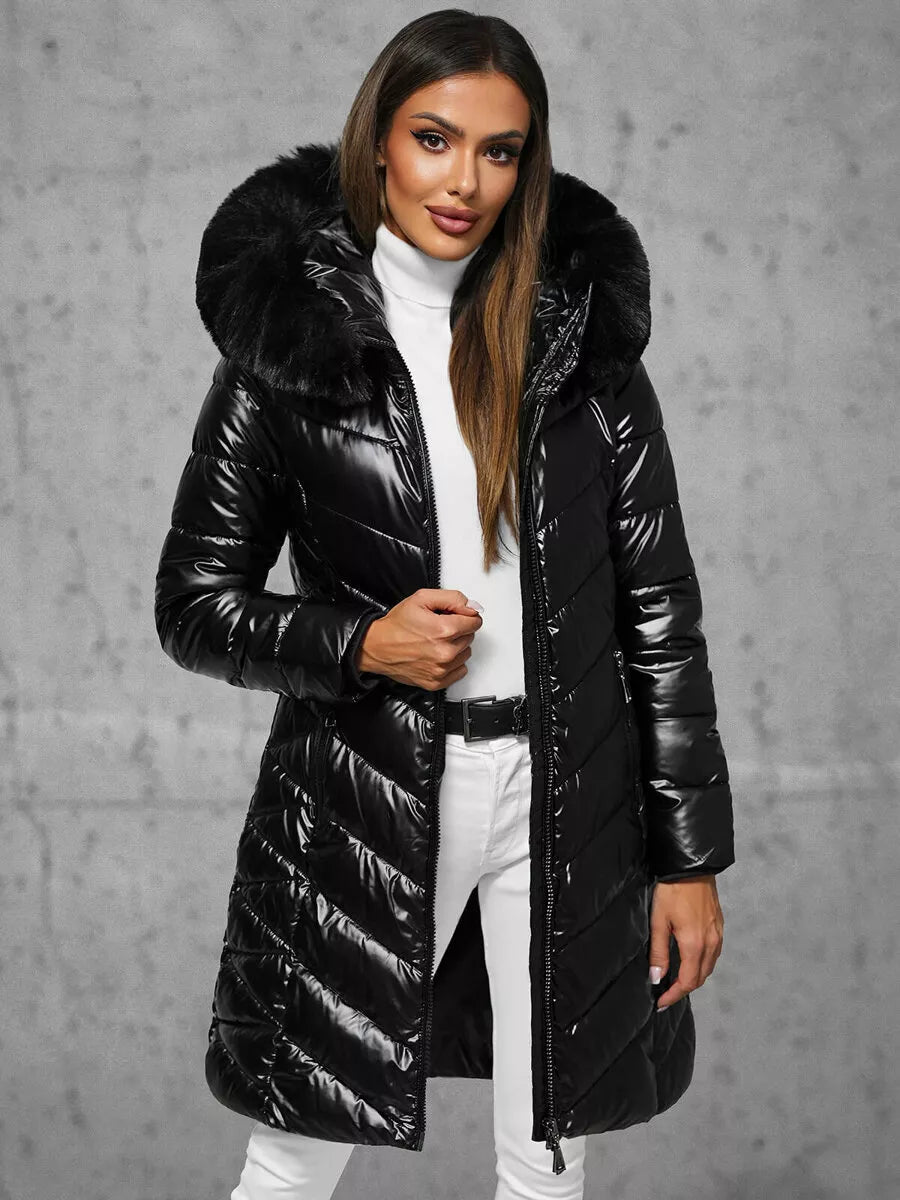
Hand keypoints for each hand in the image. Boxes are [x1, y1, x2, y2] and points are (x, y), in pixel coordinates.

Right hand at [356, 588, 482, 689]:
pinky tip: (437, 655)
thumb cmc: (396, 625)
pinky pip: (460, 671)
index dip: (464, 616)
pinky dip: (452, 663)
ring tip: (436, 641)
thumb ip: (452, 599)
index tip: (453, 616)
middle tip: (438, 628)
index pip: (475, 622)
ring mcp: (441, 670)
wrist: (376, 647)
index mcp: (444, 630)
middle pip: (470, 637)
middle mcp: (445, 652)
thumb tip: (472, 607)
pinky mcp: (436, 682)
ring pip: (466, 654)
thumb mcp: (422, 598)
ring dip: (456, 646)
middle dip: (458, 630)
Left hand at [649, 875, 723, 1010]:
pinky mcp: (718, 925)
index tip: (661, 1002)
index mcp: (695, 944)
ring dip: (693, 977)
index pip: (688, 982)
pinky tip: (689, 960)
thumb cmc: (672, 890)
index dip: (674, 995)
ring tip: (675, 979)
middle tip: (665, 993)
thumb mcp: (659, 921)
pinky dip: (701, 963)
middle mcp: (711, 943)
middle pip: (700, 978)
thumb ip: (658, 952)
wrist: (692, 866)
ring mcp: (717, 934)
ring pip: (708, 966)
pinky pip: (713, 953)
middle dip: (683, 989)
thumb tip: (656, 977)